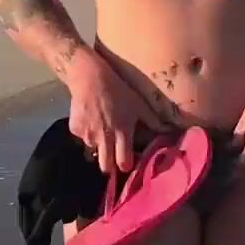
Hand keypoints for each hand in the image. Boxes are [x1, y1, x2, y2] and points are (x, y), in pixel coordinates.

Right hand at [66, 52, 173, 178]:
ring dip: (97, 143)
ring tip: (100, 127)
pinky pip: (82, 137)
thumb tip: (168, 130)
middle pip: (105, 167)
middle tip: (110, 160)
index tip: (126, 163)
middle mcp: (105, 138)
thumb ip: (152, 120)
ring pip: (93, 149)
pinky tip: (89, 119)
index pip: (124, 163)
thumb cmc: (118, 90)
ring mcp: (88, 136)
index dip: (125, 166)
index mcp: (122, 133)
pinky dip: (86, 132)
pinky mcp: (75, 130)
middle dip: (109, 167)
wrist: (90, 78)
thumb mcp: (138, 103)